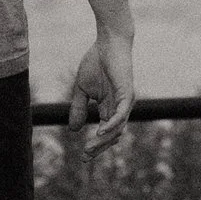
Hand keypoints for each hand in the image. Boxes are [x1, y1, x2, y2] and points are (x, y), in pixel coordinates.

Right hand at [66, 27, 135, 149]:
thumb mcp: (82, 89)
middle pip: (113, 135)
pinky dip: (112, 124)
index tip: (84, 157)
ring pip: (118, 128)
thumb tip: (73, 130)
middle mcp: (120, 108)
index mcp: (109, 107)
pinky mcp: (127, 93)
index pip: (104, 132)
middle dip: (100, 147)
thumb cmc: (96, 62)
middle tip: (86, 156)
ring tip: (90, 147)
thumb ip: (78, 108)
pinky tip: (101, 131)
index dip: (96, 145)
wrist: (107, 42)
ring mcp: (125, 102)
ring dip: (104, 139)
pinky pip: (121, 113)